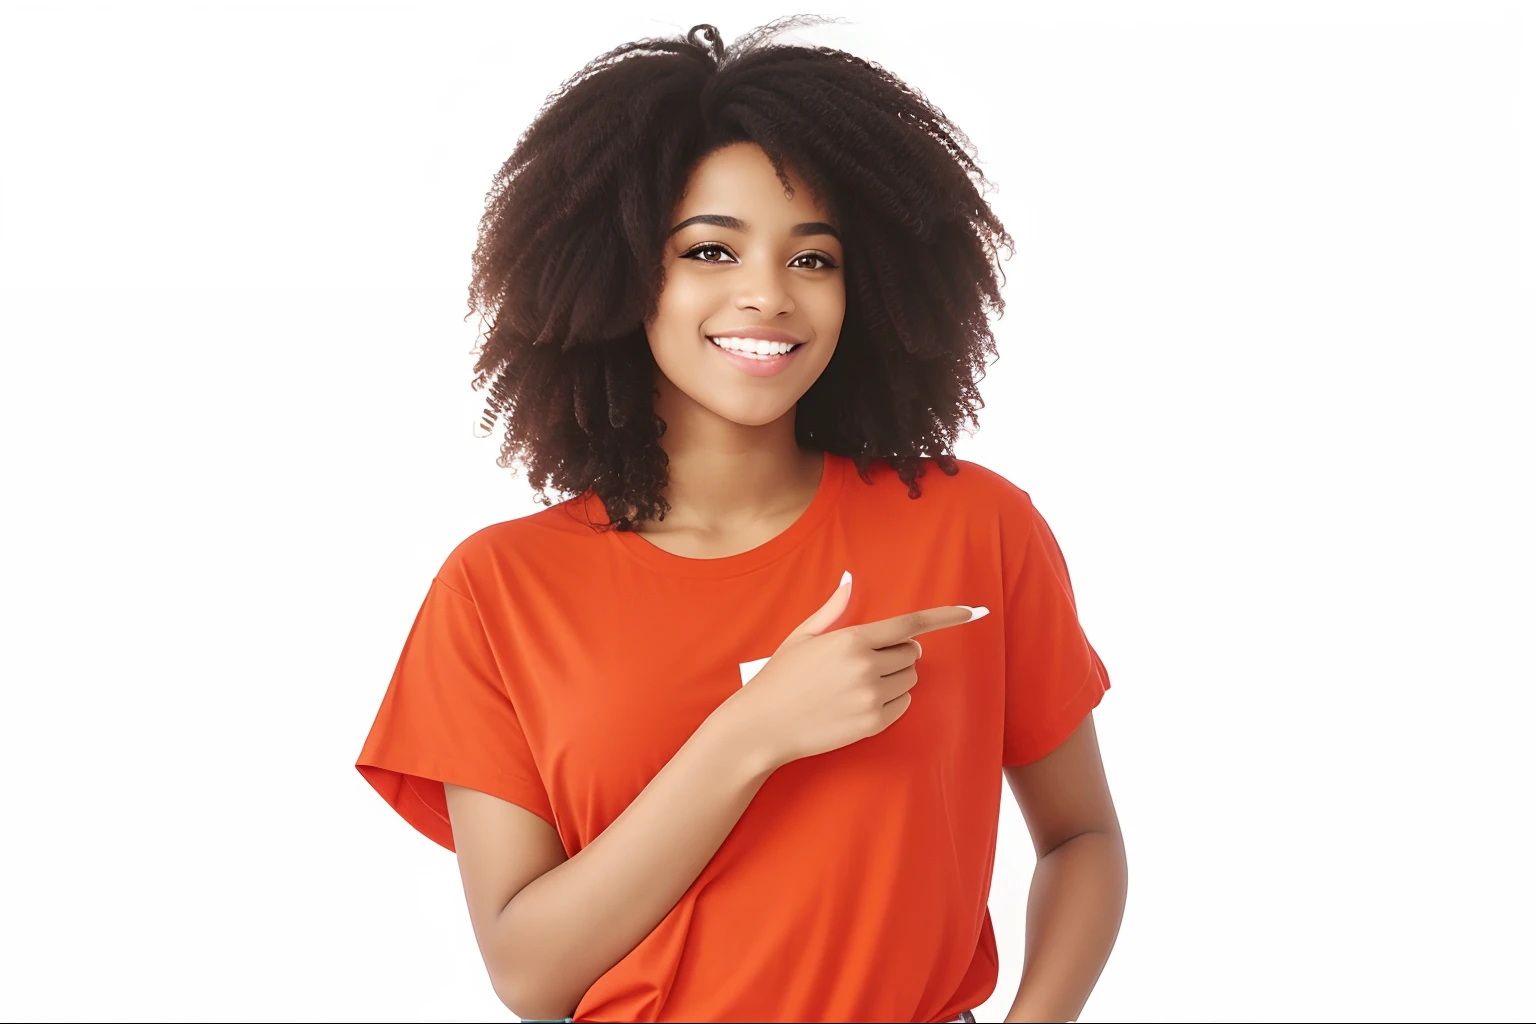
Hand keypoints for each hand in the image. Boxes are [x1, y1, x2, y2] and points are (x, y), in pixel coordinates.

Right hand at [720, 571, 986, 769]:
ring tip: (857, 683)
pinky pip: (903, 704)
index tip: (972, 611)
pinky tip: (859, 702)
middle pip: (910, 652)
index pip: (909, 624)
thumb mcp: (802, 636)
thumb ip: (833, 609)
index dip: (944, 616)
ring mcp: (871, 698)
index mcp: (851, 639)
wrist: (762, 725)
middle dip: (897, 652)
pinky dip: (891, 701)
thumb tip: (850, 580)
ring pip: (909, 678)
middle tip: (865, 661)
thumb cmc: (780, 677)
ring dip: (895, 676)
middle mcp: (866, 667)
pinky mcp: (872, 723)